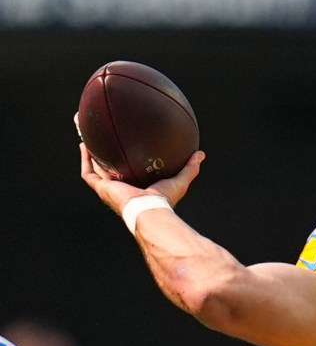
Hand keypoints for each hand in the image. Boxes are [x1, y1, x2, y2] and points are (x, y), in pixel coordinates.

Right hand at [77, 127, 204, 216]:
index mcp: (136, 187)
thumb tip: (200, 154)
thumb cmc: (165, 200)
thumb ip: (190, 168)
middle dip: (102, 154)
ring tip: (85, 135)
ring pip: (94, 167)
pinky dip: (85, 160)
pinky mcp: (102, 188)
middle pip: (107, 167)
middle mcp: (120, 188)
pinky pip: (89, 173)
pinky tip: (84, 145)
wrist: (150, 209)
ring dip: (89, 152)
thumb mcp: (180, 180)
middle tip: (99, 137)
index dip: (124, 160)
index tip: (123, 146)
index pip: (128, 172)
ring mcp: (109, 189)